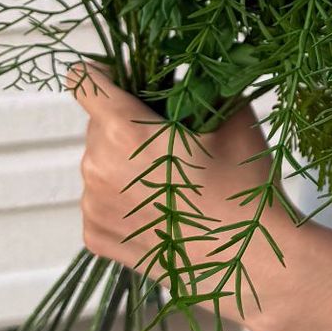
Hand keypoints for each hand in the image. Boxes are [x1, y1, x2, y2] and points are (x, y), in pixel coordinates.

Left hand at [67, 60, 292, 330]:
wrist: (246, 262)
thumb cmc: (242, 188)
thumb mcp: (232, 120)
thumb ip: (203, 85)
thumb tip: (192, 68)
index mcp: (124, 131)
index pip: (85, 81)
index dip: (103, 72)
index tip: (123, 78)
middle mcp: (97, 166)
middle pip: (97, 124)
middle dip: (126, 122)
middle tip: (170, 140)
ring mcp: (92, 205)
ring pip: (99, 163)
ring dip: (124, 161)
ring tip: (171, 181)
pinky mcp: (96, 237)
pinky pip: (100, 200)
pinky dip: (122, 197)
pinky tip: (161, 208)